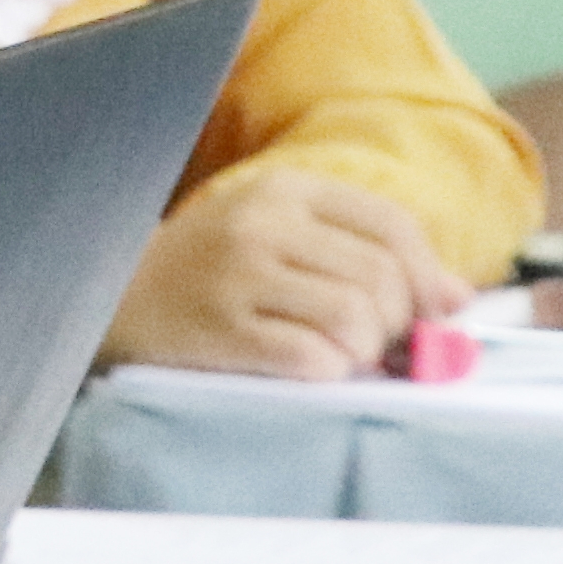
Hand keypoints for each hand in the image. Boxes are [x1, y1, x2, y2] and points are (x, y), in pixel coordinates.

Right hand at [107, 169, 466, 382]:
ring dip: (365, 352)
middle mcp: (262, 224)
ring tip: (340, 355)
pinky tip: (310, 369)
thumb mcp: (281, 239)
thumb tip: (458, 300)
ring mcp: (237, 276)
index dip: (427, 277)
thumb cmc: (210, 273)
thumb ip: (367, 256)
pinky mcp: (221, 330)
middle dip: (399, 324)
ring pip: (356, 319)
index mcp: (283, 190)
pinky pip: (314, 358)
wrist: (104, 299)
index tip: (427, 315)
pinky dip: (331, 373)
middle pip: (382, 278)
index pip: (392, 226)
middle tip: (381, 347)